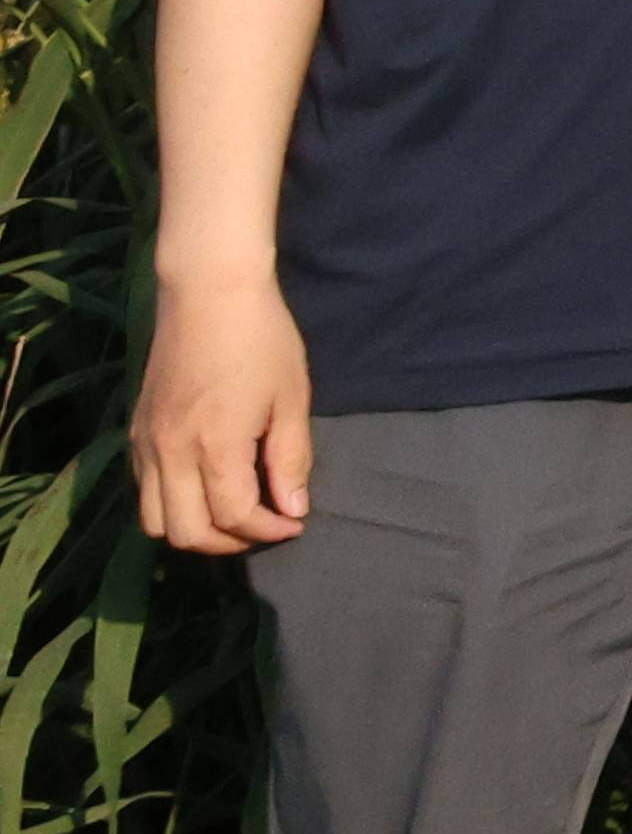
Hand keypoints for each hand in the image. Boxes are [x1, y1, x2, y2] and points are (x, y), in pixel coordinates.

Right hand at [133, 271, 315, 554]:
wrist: (208, 292)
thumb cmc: (262, 338)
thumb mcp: (291, 396)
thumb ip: (290, 458)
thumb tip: (293, 510)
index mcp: (213, 444)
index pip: (234, 516)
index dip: (268, 531)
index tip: (295, 524)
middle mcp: (169, 452)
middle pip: (185, 533)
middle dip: (229, 542)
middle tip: (264, 525)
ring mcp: (145, 443)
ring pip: (153, 520)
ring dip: (193, 528)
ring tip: (233, 513)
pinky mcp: (134, 432)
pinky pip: (143, 490)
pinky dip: (170, 504)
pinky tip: (205, 486)